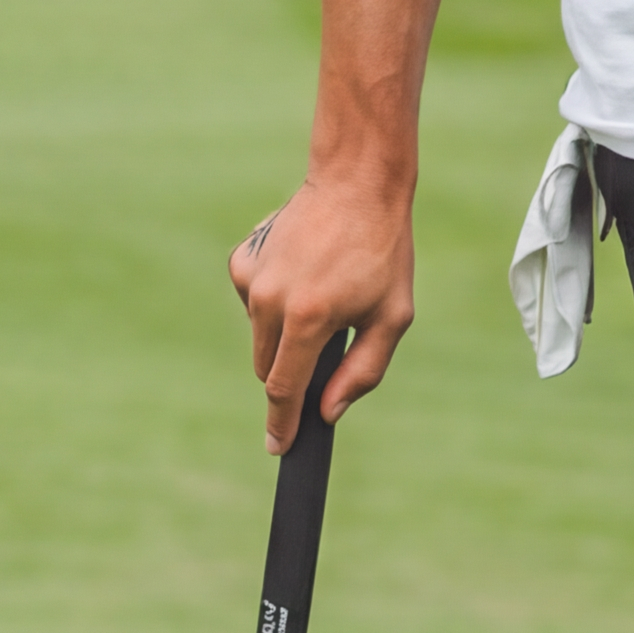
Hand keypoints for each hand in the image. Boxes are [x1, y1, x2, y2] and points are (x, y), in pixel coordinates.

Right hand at [228, 168, 414, 452]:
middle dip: (292, 373)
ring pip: (261, 338)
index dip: (283, 424)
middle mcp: (269, 301)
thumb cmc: (382, 253)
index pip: (284, 389)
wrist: (356, 184)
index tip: (279, 448)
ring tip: (324, 296)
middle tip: (329, 348)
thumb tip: (326, 412)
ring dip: (286, 335)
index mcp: (309, 319)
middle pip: (268, 369)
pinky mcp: (241, 261)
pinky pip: (255, 305)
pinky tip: (304, 273)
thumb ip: (362, 372)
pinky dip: (275, 303)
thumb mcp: (391, 317)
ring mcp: (250, 279)